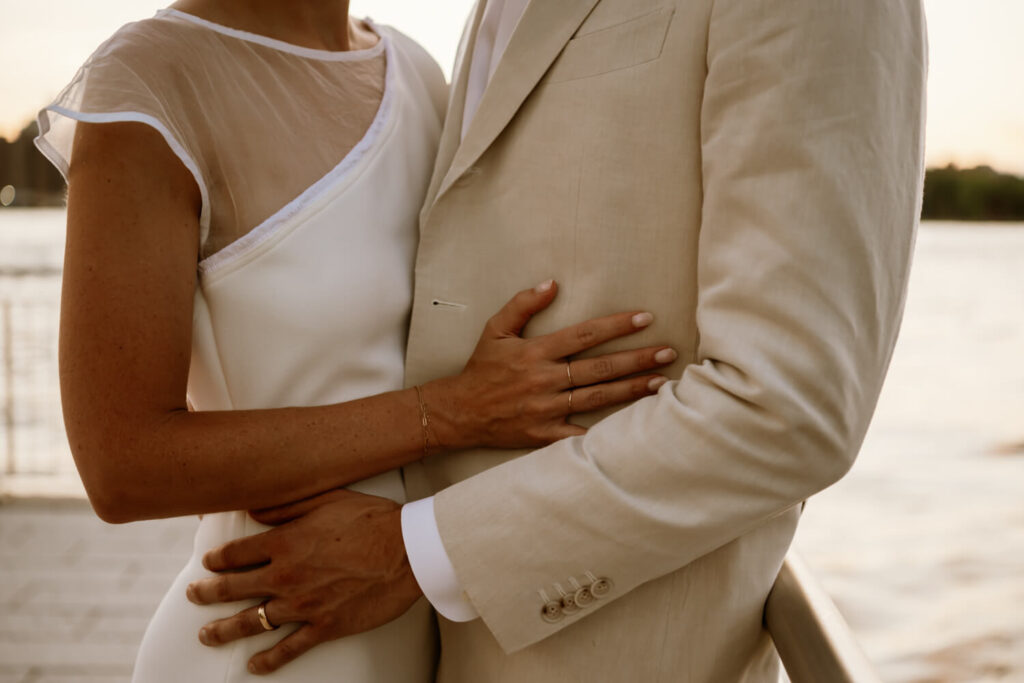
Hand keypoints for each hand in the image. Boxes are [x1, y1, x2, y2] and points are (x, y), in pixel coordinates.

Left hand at [186, 490, 418, 674]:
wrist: (408, 551)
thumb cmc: (372, 520)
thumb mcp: (327, 499)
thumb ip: (286, 506)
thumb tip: (252, 509)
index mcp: (285, 543)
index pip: (237, 554)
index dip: (217, 559)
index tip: (208, 563)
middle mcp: (286, 576)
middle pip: (234, 588)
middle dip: (208, 593)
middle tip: (194, 595)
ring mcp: (304, 605)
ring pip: (252, 622)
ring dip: (225, 630)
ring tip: (207, 635)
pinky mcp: (325, 626)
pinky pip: (289, 648)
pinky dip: (269, 660)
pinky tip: (254, 665)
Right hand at [425, 279, 675, 449]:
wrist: (459, 413)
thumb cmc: (481, 369)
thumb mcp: (494, 330)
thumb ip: (522, 305)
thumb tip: (552, 284)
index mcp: (535, 353)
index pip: (584, 335)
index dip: (617, 325)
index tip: (645, 318)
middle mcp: (545, 380)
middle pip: (600, 368)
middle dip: (637, 359)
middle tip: (667, 351)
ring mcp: (547, 409)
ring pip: (598, 398)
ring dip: (632, 390)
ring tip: (662, 382)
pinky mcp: (545, 434)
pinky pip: (580, 434)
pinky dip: (606, 432)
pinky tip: (634, 425)